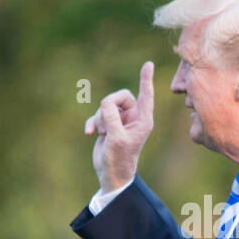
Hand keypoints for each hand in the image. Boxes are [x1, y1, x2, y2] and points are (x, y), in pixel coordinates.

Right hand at [85, 61, 154, 193]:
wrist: (111, 174)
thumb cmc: (119, 159)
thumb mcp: (116, 138)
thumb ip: (111, 117)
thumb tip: (106, 103)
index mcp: (143, 121)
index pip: (145, 95)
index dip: (146, 79)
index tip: (149, 64)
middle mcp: (134, 118)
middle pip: (120, 96)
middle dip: (108, 107)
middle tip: (106, 124)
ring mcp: (121, 121)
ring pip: (106, 105)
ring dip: (100, 118)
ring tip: (102, 133)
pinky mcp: (109, 125)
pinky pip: (98, 114)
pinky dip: (93, 122)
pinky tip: (89, 133)